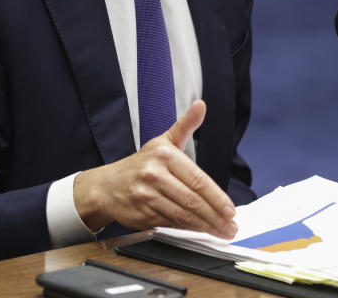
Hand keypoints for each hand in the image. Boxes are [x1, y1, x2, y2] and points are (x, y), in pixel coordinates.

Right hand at [73, 100, 237, 238]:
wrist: (106, 186)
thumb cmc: (141, 164)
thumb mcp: (163, 141)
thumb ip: (186, 125)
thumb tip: (202, 105)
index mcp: (164, 154)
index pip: (197, 180)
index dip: (216, 197)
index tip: (230, 209)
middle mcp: (154, 174)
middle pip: (192, 200)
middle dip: (216, 216)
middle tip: (231, 226)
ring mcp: (146, 195)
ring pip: (183, 215)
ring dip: (206, 226)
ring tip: (221, 231)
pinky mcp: (142, 214)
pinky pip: (171, 224)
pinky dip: (188, 230)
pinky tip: (200, 231)